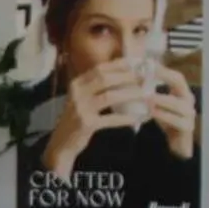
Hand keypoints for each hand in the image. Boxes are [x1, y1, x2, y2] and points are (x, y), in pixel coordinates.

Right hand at [40, 59, 149, 179]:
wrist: (61, 144)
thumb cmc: (77, 120)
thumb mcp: (82, 99)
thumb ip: (97, 87)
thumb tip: (125, 76)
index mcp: (77, 84)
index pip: (100, 68)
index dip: (120, 65)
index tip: (138, 63)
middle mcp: (77, 93)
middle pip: (105, 78)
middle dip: (128, 77)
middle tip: (146, 78)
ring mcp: (80, 109)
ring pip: (109, 96)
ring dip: (131, 94)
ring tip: (147, 95)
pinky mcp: (86, 124)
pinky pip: (110, 119)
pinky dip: (125, 118)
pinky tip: (137, 119)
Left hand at [148, 63, 196, 159]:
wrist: (177, 145)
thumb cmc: (166, 121)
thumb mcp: (157, 105)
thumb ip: (149, 93)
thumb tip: (133, 79)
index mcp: (182, 92)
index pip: (175, 76)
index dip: (162, 70)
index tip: (147, 64)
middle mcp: (188, 100)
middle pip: (179, 84)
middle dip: (163, 78)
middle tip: (146, 76)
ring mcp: (190, 114)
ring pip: (178, 103)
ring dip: (161, 99)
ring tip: (146, 97)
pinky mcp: (187, 127)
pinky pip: (177, 120)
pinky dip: (164, 115)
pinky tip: (152, 113)